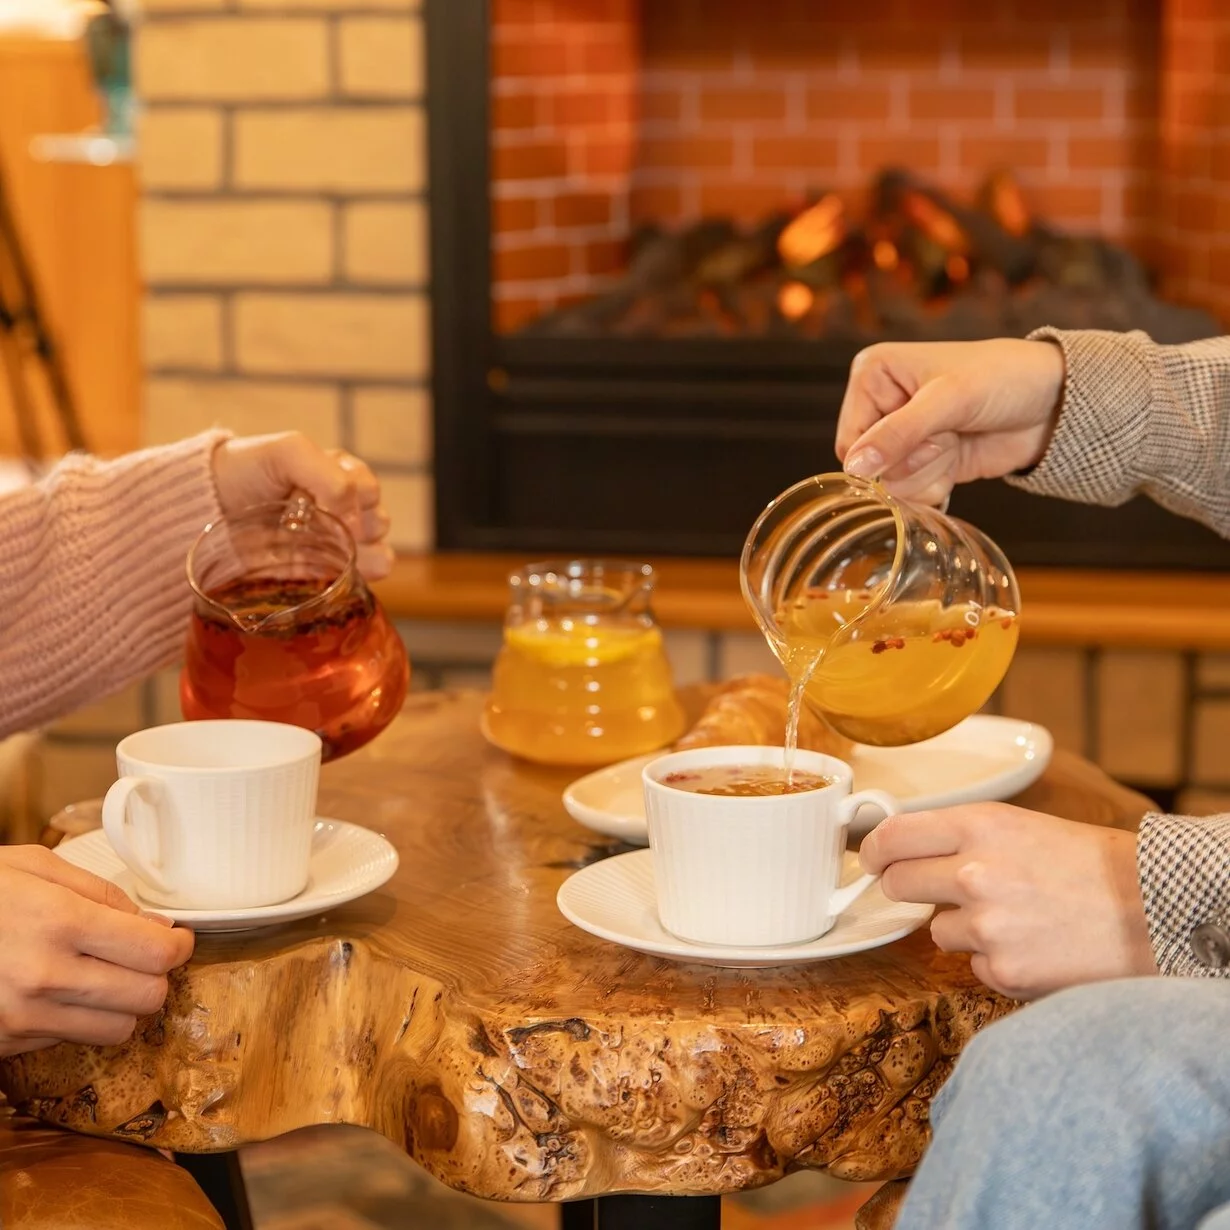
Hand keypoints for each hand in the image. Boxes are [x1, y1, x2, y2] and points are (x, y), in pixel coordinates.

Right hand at [0, 846, 193, 1055]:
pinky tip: (60, 992)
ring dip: (123, 1005)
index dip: (179, 945)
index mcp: (59, 922)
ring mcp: (23, 1018)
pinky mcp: (6, 1044)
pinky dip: (80, 1021)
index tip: (177, 938)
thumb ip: (101, 892)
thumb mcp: (34, 866)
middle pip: (148, 998)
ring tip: (103, 977)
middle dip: (156, 976)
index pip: (156, 952)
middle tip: (143, 957)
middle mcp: (45, 976)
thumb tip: (155, 923)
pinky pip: (72, 1041)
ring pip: (119, 1030)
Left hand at [211, 433, 393, 579]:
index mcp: (339, 476)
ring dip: (363, 554)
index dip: (353, 498)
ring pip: (379, 552)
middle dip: (359, 526)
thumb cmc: (245, 469)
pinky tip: (334, 572)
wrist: (205, 506)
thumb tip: (353, 522)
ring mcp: (334, 545)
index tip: (315, 501)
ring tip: (329, 552)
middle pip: (378, 522)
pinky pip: (363, 581)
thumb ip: (329, 475)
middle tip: (321, 526)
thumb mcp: (289, 452)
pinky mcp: (323, 575)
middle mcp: (341, 510)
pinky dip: (357, 577)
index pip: (369, 490)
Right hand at [834, 339, 1065, 505]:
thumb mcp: (949, 401)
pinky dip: (936, 486)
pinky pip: (912, 493)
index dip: (883, 451)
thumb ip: (898, 434)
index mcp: (873, 375)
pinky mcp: (924, 461)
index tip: (926, 433)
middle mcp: (882, 404)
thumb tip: (855, 467)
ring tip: (956, 442)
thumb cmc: (1004, 378)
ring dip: (929, 473)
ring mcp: (903, 436)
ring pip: (891, 484)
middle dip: (913, 462)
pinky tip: (959, 461)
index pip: (850, 438)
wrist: (1054, 402)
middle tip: (948, 436)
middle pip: (869, 466)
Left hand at [858, 804, 1157, 999]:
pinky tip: (1032, 944)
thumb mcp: (1021, 826)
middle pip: (896, 883)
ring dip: (960, 926)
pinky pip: (972, 964)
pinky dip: (994, 959)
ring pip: (934, 930)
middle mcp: (974, 872)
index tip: (870, 858)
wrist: (1155, 912)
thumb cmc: (1091, 865)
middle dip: (906, 887)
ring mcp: (986, 925)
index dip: (874, 850)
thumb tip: (904, 848)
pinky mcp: (1002, 970)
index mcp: (979, 826)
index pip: (892, 836)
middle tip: (931, 890)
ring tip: (1013, 916)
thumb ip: (962, 836)